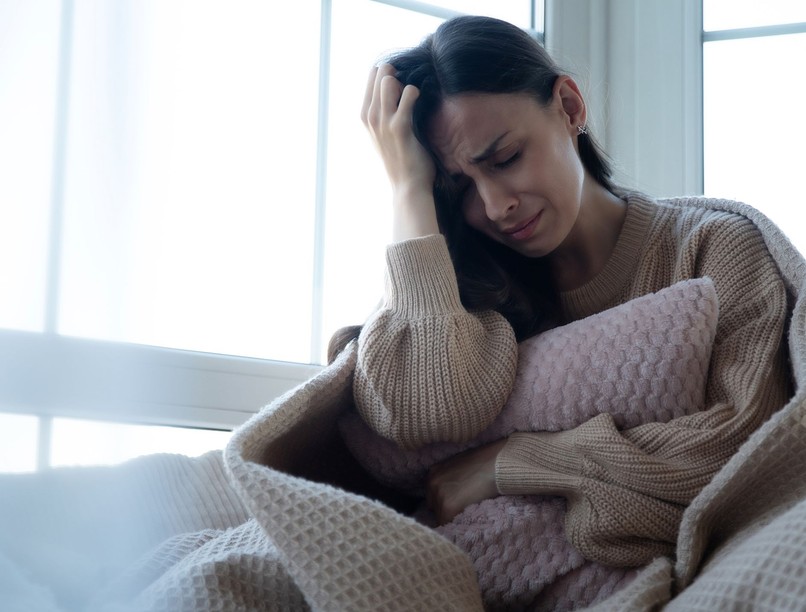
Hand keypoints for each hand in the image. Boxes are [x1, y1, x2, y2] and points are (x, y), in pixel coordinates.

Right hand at [360, 64, 438, 240]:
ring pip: (389, 80)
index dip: (388, 72)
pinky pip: (408, 93)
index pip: (371, 76)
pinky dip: (416, 92)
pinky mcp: (399, 127)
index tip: (403, 83)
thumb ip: (386, 111)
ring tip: (414, 97)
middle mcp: (370, 117)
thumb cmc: (402, 160)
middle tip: (411, 88)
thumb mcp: (386, 134)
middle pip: (379, 73)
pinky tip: (421, 101)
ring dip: (405, 82)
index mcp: (365, 116)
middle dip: (397, 73)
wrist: (408, 187)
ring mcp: (383, 122)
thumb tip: (397, 86)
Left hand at [426, 438, 507, 524]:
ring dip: (452, 517)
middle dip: (446, 509)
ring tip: (468, 512)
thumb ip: (451, 478)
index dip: (445, 501)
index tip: (456, 503)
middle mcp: (432, 484)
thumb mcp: (459, 466)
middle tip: (463, 508)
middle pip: (434, 507)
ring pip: (441, 517)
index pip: (433, 495)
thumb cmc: (483, 462)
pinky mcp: (448, 508)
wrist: (495, 464)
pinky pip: (448, 524)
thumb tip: (453, 491)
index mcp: (433, 472)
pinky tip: (468, 518)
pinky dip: (457, 524)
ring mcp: (439, 496)